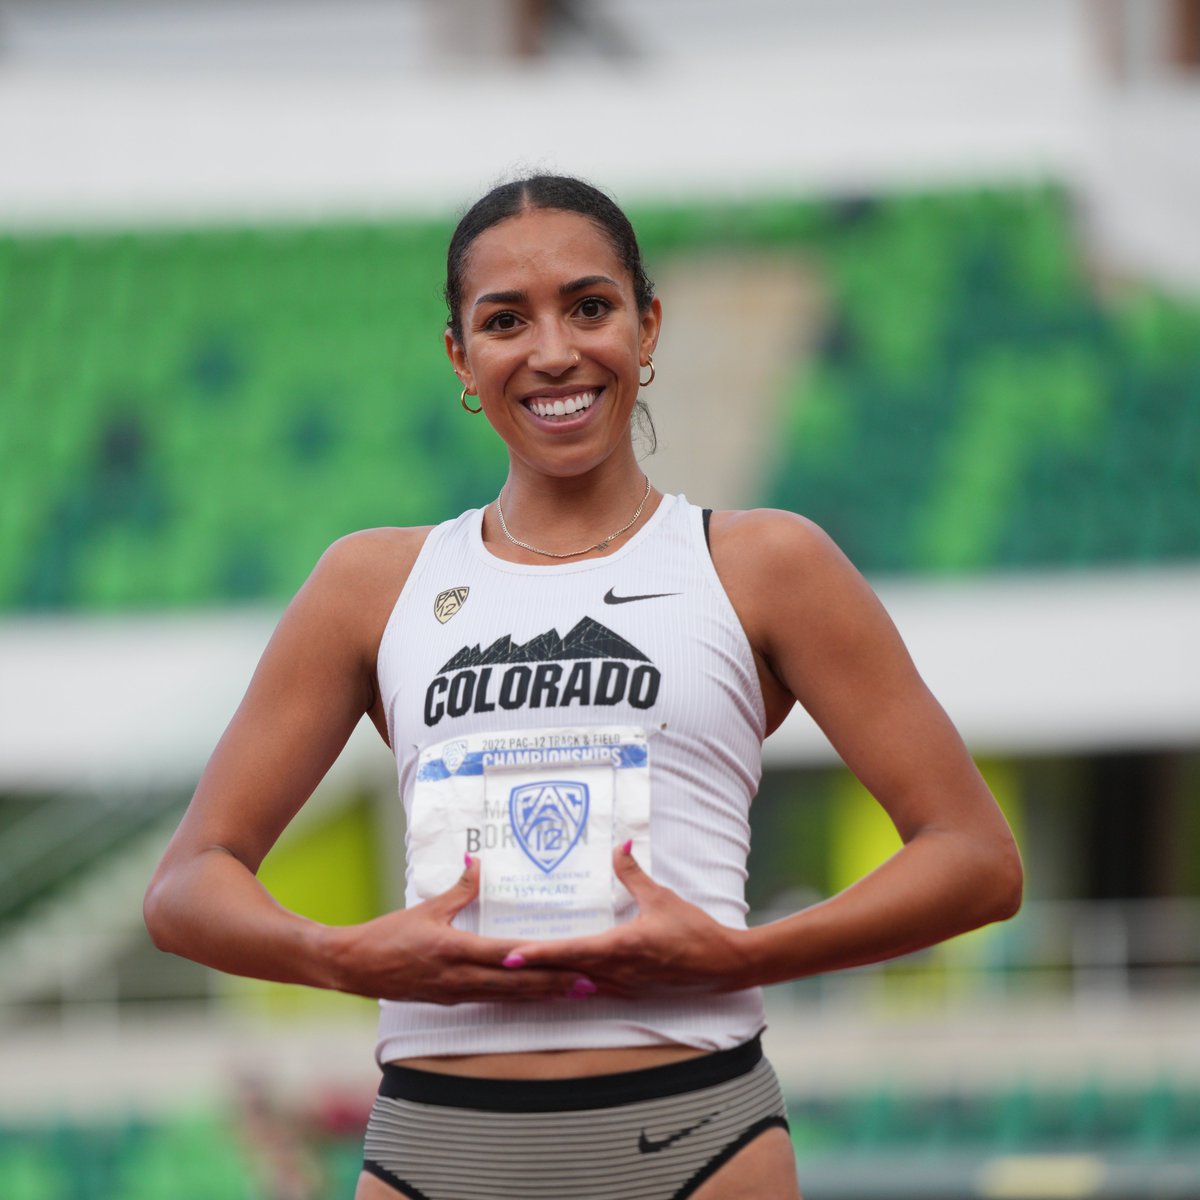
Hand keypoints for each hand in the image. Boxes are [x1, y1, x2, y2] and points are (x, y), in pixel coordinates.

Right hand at [325, 857, 586, 1004]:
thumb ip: (458, 889)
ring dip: (542, 995)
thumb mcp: (425, 908)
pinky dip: (517, 999)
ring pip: (508, 997)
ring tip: (573, 993)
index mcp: (454, 950)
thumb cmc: (387, 935)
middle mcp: (459, 977)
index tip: (570, 960)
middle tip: (590, 982)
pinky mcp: (450, 1001)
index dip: (540, 960)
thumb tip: (477, 861)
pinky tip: (535, 998)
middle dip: (555, 984)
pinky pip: (491, 1001)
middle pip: (516, 984)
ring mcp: (455, 993)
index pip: (506, 956)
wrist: (354, 966)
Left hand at [501, 844, 753, 998]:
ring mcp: (624, 986)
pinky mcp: (632, 991)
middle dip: (533, 969)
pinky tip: (562, 980)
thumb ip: (633, 874)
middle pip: (565, 972)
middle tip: (499, 964)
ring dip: (551, 979)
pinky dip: (574, 984)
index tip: (510, 956)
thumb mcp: (661, 897)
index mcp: (621, 948)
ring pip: (577, 984)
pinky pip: (595, 989)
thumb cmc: (694, 930)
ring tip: (523, 972)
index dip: (538, 954)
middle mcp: (617, 972)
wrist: (724, 965)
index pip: (570, 952)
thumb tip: (618, 846)